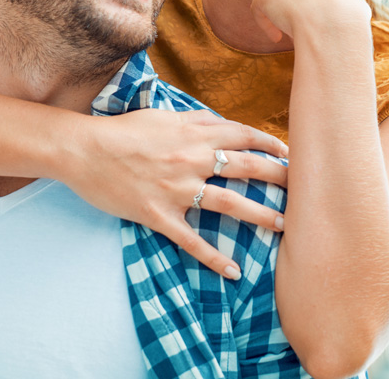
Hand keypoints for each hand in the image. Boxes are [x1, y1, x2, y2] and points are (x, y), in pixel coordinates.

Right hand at [65, 108, 287, 279]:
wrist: (85, 151)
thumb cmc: (123, 130)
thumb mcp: (162, 116)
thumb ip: (195, 120)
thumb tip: (222, 123)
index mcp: (193, 135)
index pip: (241, 135)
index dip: (268, 142)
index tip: (288, 150)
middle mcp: (192, 161)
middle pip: (245, 168)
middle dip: (278, 176)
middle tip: (303, 187)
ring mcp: (178, 191)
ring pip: (229, 204)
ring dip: (261, 215)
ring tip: (283, 225)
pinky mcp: (160, 216)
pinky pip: (192, 241)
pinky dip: (213, 259)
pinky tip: (233, 272)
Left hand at [251, 0, 370, 42]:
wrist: (331, 25)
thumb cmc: (350, 20)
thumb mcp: (357, 4)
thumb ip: (344, 0)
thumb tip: (347, 10)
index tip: (316, 11)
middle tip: (300, 21)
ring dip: (280, 10)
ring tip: (290, 31)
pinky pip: (259, 7)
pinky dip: (265, 23)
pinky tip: (277, 37)